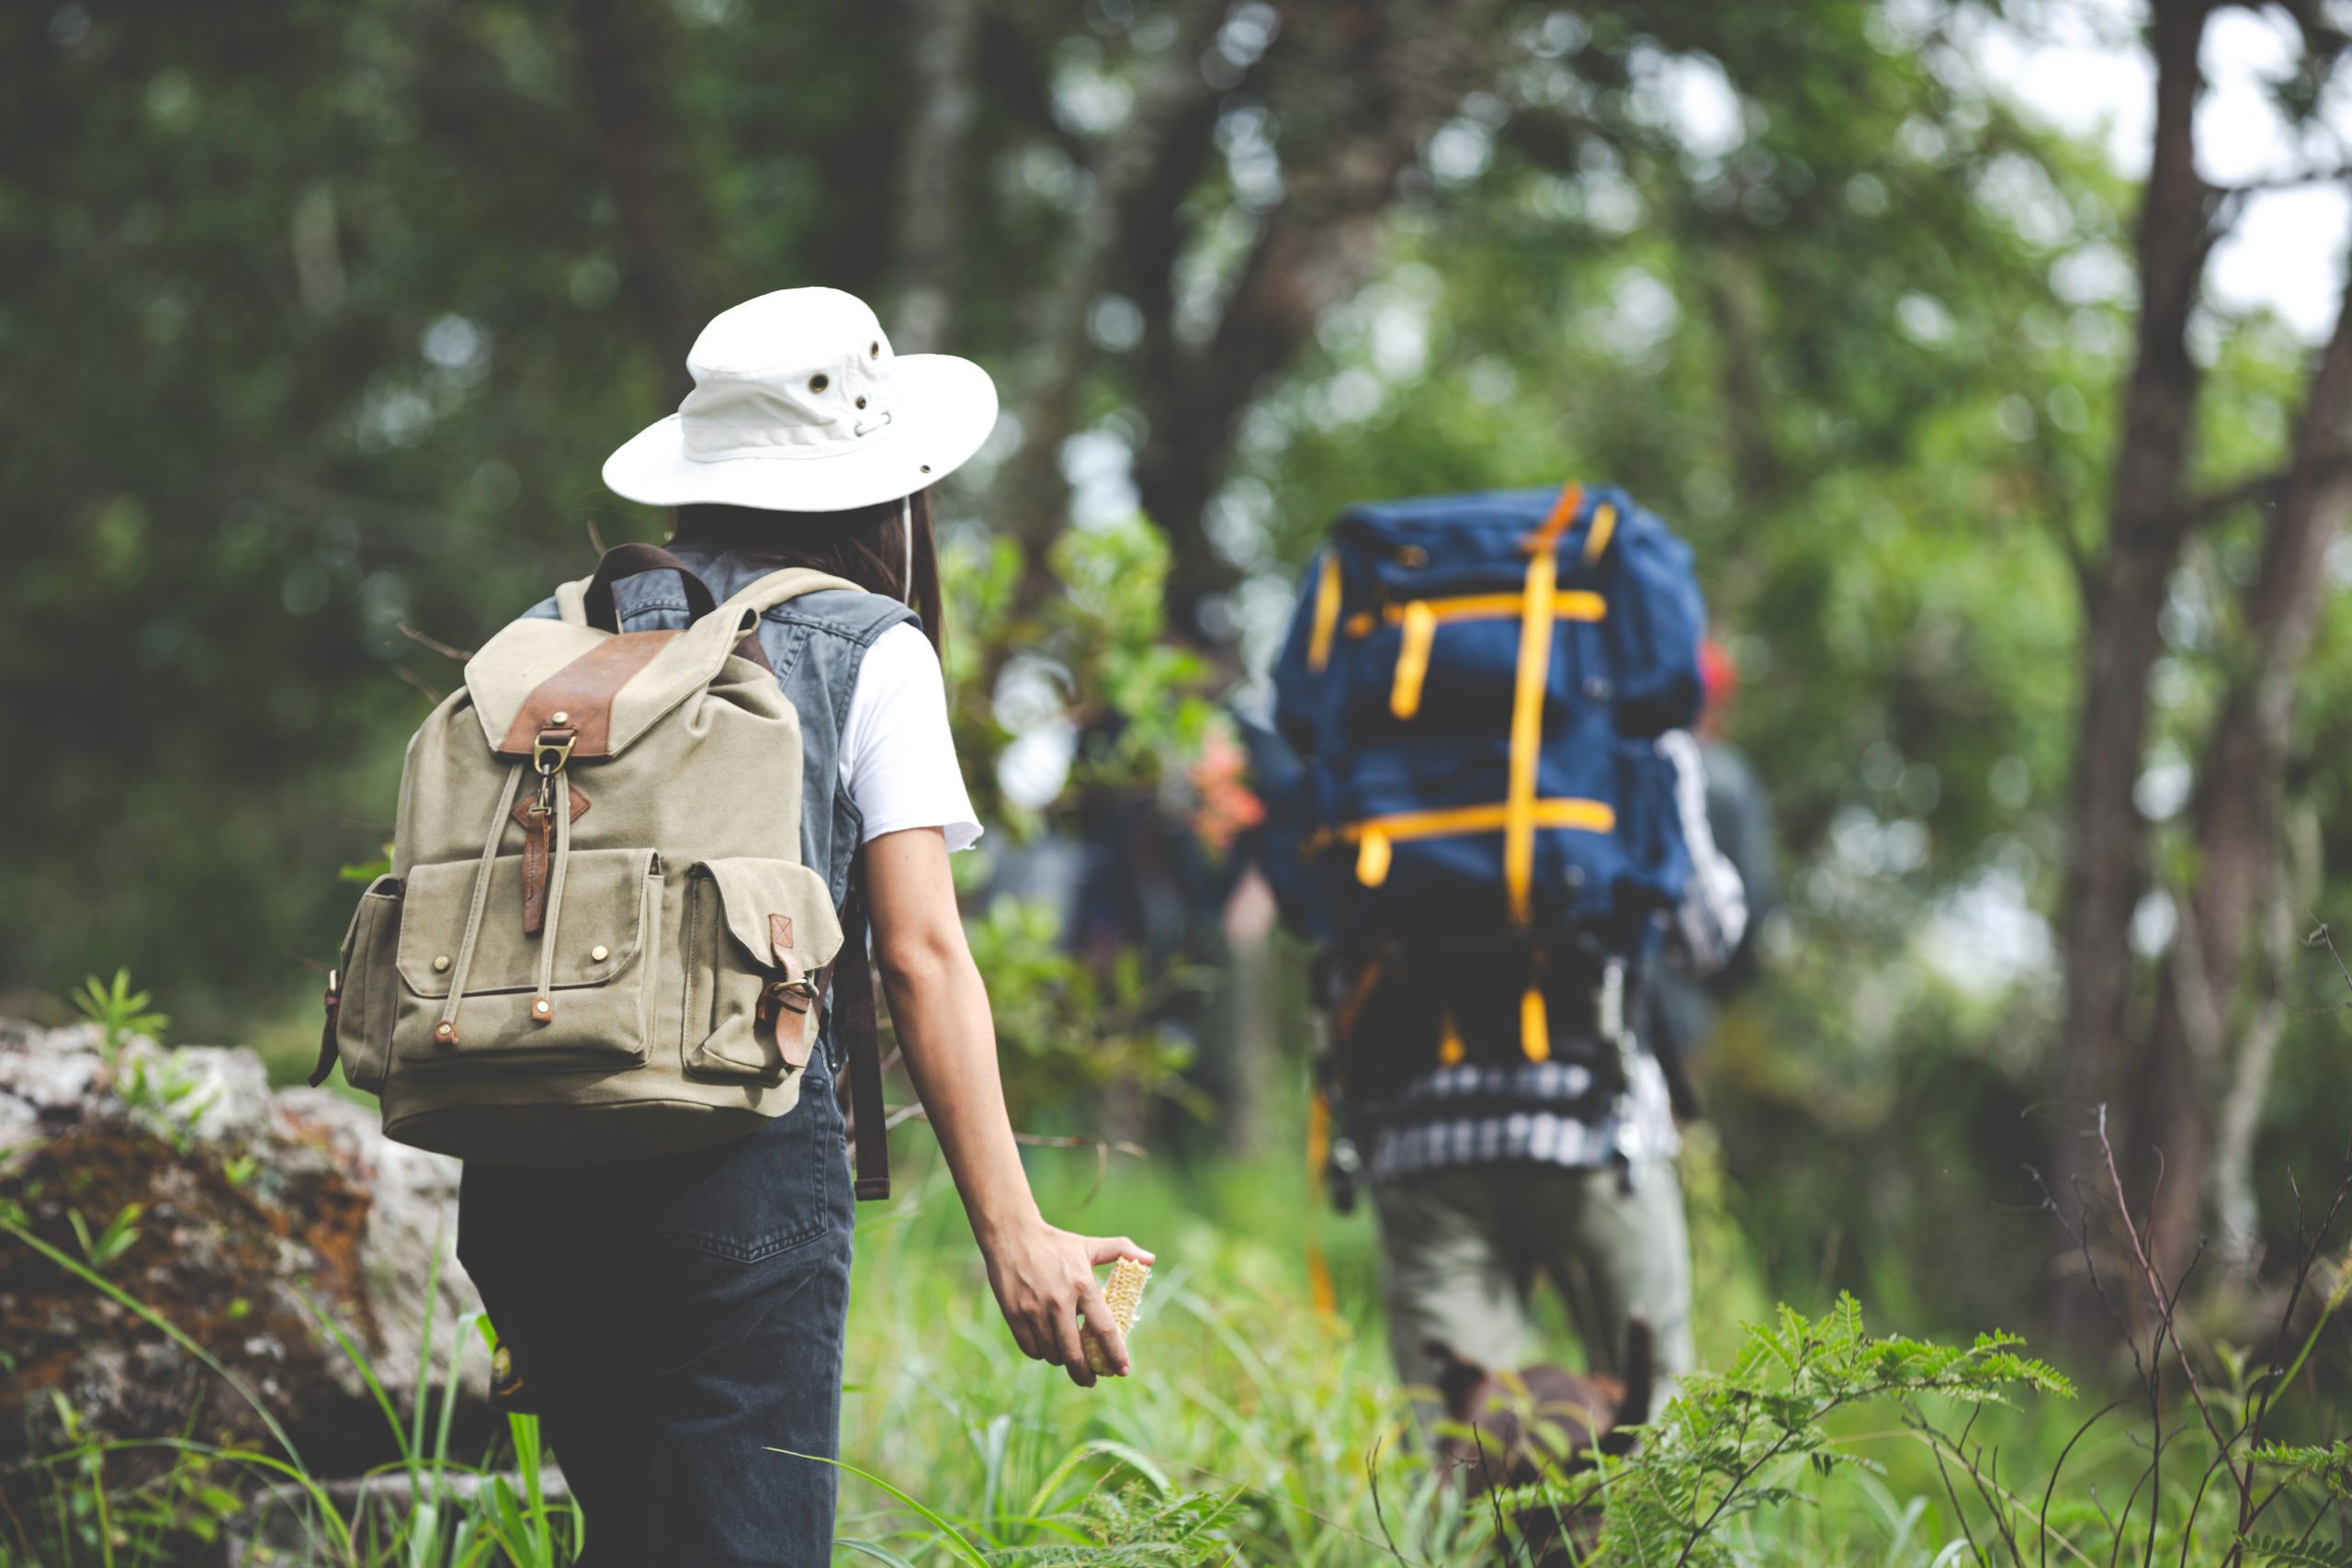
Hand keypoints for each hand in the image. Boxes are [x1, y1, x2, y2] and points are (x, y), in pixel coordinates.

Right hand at [980, 1221, 1153, 1387]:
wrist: (1011, 1234)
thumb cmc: (1055, 1243)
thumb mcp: (1089, 1245)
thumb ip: (1122, 1250)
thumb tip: (1150, 1259)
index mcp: (1082, 1285)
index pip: (1104, 1329)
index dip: (1116, 1354)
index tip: (1123, 1371)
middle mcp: (1059, 1301)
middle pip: (1074, 1353)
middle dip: (1085, 1374)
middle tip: (1091, 1380)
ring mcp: (1034, 1309)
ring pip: (1052, 1354)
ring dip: (1063, 1362)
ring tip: (1068, 1358)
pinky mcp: (1014, 1314)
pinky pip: (1031, 1349)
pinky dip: (1041, 1354)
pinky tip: (1047, 1349)